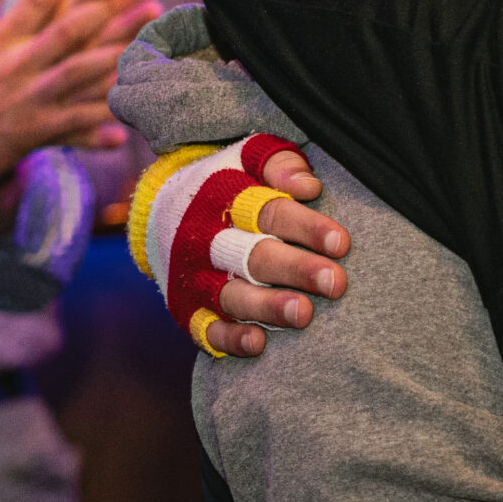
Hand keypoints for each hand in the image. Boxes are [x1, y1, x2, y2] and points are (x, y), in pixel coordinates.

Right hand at [0, 0, 160, 196]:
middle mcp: (13, 66)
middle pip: (70, 27)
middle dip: (111, 3)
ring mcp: (24, 99)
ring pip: (79, 72)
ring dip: (121, 52)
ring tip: (156, 38)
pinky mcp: (29, 133)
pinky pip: (76, 122)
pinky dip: (105, 117)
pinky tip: (136, 110)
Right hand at [194, 146, 349, 356]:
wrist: (161, 207)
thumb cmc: (231, 181)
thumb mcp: (250, 158)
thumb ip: (281, 164)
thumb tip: (308, 186)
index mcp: (226, 198)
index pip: (271, 213)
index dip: (307, 227)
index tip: (341, 243)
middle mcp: (207, 240)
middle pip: (255, 256)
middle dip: (297, 270)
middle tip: (334, 282)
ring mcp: (194, 277)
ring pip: (233, 295)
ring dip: (268, 307)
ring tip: (303, 314)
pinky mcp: (186, 307)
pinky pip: (206, 328)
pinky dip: (230, 338)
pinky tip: (258, 343)